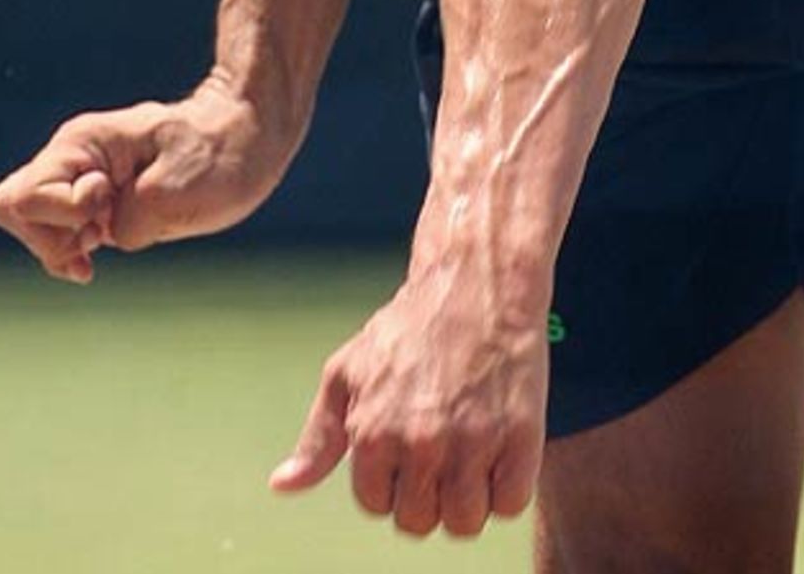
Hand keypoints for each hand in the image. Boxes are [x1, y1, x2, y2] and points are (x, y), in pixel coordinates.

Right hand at [0, 78, 287, 283]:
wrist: (250, 135)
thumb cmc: (221, 156)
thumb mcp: (177, 194)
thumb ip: (124, 220)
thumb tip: (100, 237)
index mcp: (84, 143)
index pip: (25, 197)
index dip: (63, 217)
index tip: (109, 205)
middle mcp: (73, 155)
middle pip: (12, 208)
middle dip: (49, 237)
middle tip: (100, 235)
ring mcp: (82, 175)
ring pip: (31, 223)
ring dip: (65, 244)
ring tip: (113, 234)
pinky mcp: (96, 196)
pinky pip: (57, 230)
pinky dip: (73, 249)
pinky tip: (103, 248)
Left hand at [270, 274, 547, 537]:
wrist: (477, 282)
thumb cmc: (410, 325)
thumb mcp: (348, 370)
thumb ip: (319, 435)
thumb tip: (282, 486)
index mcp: (372, 434)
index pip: (377, 505)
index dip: (393, 479)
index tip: (409, 446)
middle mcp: (420, 445)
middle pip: (420, 522)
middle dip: (428, 493)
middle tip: (442, 447)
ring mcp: (472, 444)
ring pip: (465, 522)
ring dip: (469, 497)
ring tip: (471, 451)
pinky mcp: (520, 438)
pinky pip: (511, 505)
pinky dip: (508, 485)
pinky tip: (500, 446)